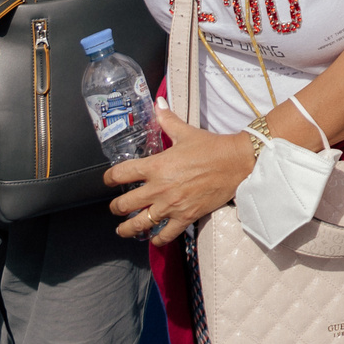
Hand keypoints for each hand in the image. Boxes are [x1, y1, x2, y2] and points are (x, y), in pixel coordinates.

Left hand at [104, 107, 248, 244]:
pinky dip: (157, 239)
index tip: (108, 180)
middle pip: (124, 204)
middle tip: (116, 208)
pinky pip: (165, 235)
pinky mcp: (185, 217)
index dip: (108, 178)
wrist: (235, 163)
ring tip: (123, 230)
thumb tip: (158, 104)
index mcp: (156, 166)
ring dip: (127, 229)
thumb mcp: (186, 132)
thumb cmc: (211, 147)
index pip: (120, 174)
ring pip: (139, 224)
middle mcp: (158, 188)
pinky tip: (154, 238)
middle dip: (116, 208)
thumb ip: (167, 120)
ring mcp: (171, 205)